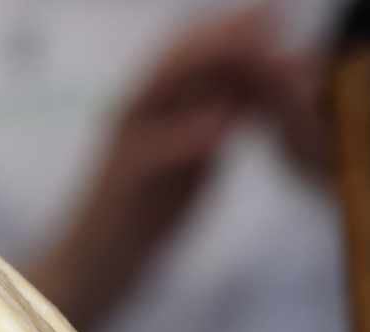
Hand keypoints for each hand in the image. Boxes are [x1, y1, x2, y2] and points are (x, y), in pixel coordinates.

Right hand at [30, 5, 322, 331]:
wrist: (91, 268)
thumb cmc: (140, 215)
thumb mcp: (191, 159)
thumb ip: (217, 122)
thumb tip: (256, 89)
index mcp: (150, 105)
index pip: (189, 50)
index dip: (231, 27)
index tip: (277, 12)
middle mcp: (134, 113)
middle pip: (179, 57)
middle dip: (227, 33)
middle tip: (273, 16)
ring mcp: (124, 144)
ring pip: (163, 90)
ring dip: (211, 67)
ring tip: (253, 50)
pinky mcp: (121, 182)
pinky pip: (153, 152)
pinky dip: (188, 136)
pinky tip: (224, 126)